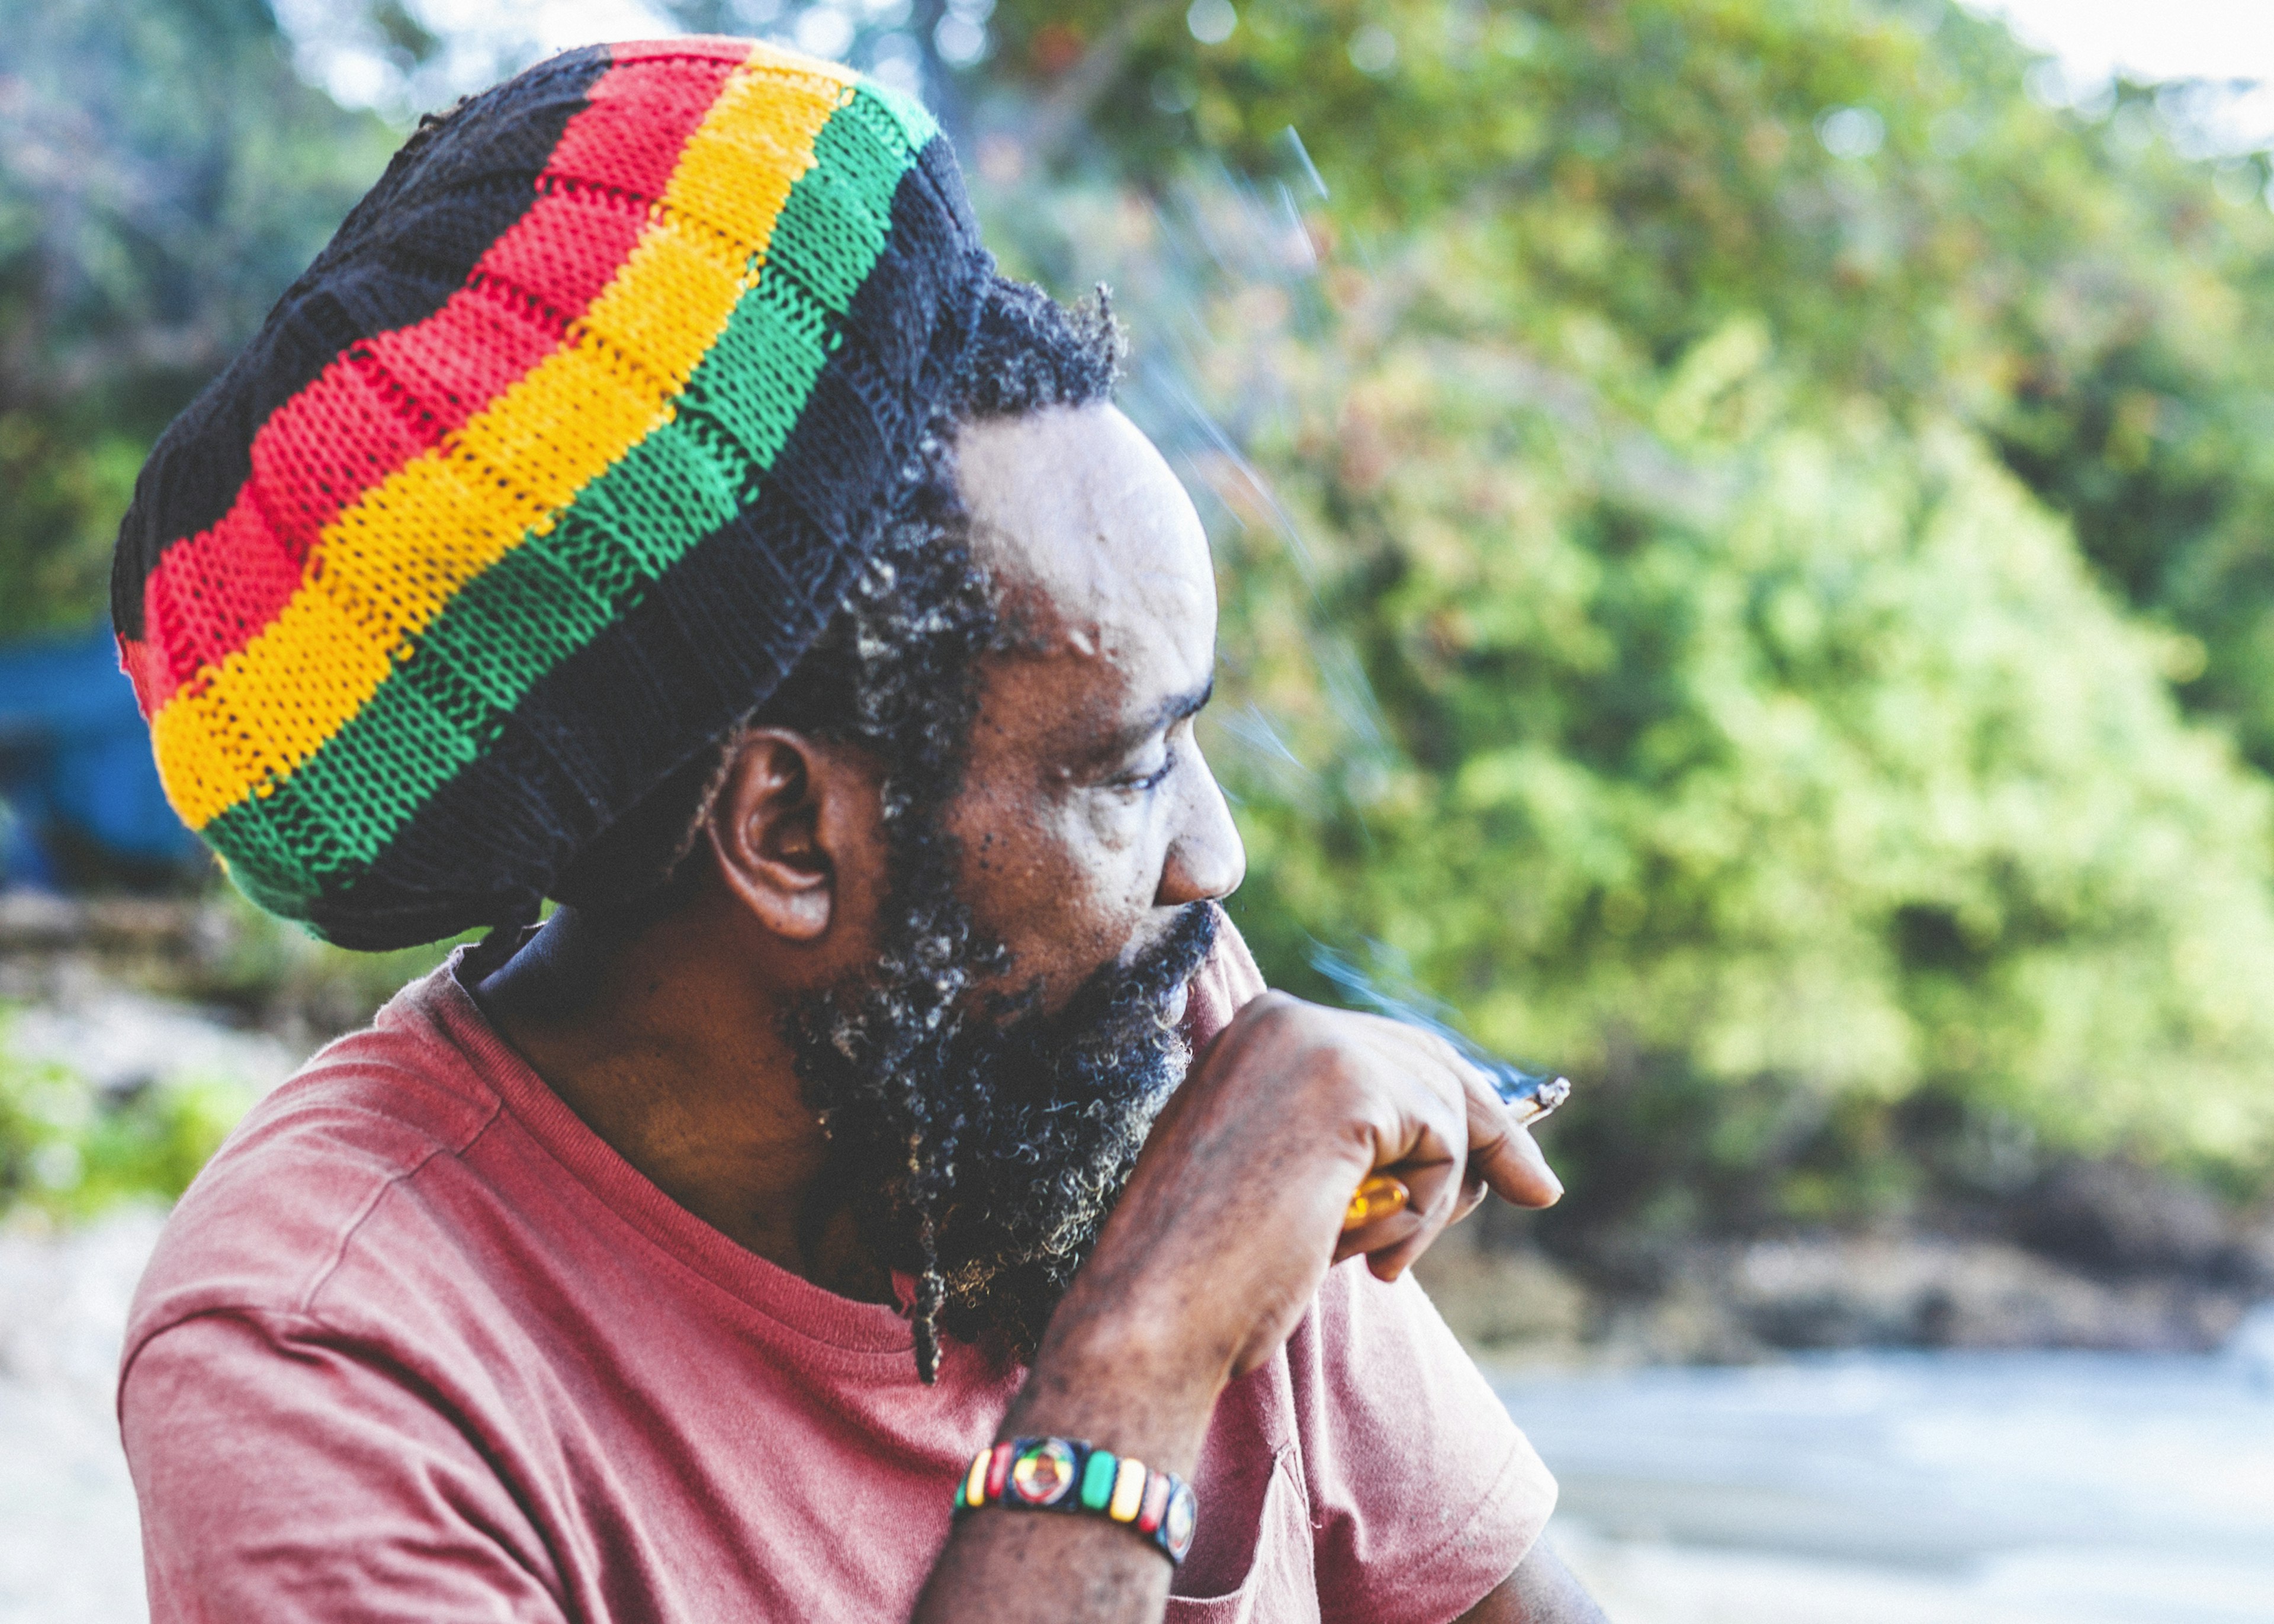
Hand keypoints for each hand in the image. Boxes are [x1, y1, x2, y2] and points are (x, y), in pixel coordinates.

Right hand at [1046, 994, 1562, 1401]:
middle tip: (1537, 1190)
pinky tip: (1373, 1253)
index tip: (1512, 1154)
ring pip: (1444, 1106)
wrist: (1155, 1312)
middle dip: (1488, 1133)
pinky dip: (1428, 1210)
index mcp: (1254, 1035)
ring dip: (1434, 1198)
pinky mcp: (1348, 1082)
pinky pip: (1444, 1141)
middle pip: (1431, 1063)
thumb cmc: (1210, 1273)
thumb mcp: (1287, 1181)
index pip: (1387, 1051)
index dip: (1450, 1102)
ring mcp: (1314, 1041)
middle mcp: (1282, 1019)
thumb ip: (1350, 1141)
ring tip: (1375, 1257)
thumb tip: (1461, 1137)